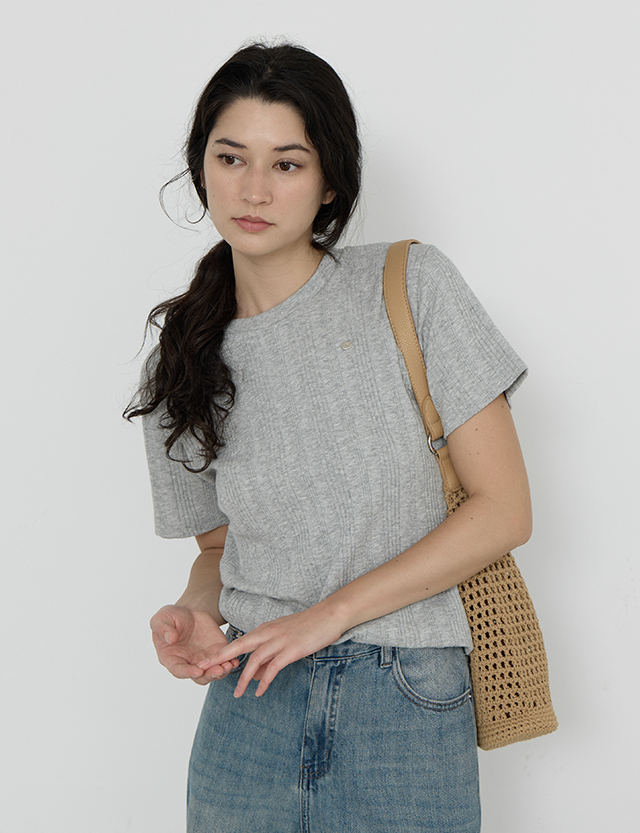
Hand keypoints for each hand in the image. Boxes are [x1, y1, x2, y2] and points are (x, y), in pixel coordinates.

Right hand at [150, 605, 239, 684]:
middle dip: (209, 675)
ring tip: (229, 665)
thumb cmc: (170, 618)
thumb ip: (163, 629)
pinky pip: (223, 661)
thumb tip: (170, 639)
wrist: (189, 614)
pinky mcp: (216, 652)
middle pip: (199, 676)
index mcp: (171, 658)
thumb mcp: (161, 620)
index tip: (197, 671)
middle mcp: (188, 663)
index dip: (188, 672)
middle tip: (219, 670)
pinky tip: (236, 660)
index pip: (179, 670)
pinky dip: (230, 663)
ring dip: (221, 671)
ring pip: (212, 672)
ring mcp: (203, 659)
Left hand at [197, 605, 345, 697]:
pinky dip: (265, 680)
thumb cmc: (308, 627)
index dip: (222, 652)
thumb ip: (269, 657)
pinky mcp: (291, 649)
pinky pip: (274, 667)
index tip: (206, 661)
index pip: (239, 641)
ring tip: (237, 694)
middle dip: (220, 659)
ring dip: (244, 679)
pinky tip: (259, 691)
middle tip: (204, 670)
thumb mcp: (284, 639)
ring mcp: (280, 641)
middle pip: (239, 646)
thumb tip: (254, 676)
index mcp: (265, 629)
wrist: (329, 615)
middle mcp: (269, 633)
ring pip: (255, 660)